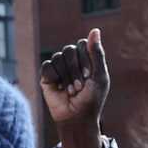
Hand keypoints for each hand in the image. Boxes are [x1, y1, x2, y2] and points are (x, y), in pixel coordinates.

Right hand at [39, 29, 109, 147]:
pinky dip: (54, 77)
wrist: (76, 118)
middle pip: (70, 50)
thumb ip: (97, 53)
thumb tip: (95, 30)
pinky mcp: (47, 75)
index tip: (89, 77)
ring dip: (67, 77)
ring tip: (71, 91)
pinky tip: (59, 89)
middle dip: (76, 70)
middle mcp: (72, 60)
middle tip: (80, 87)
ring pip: (58, 57)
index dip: (85, 60)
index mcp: (87, 58)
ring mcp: (59, 67)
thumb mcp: (99, 76)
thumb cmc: (92, 99)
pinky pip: (48, 66)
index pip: (82, 44)